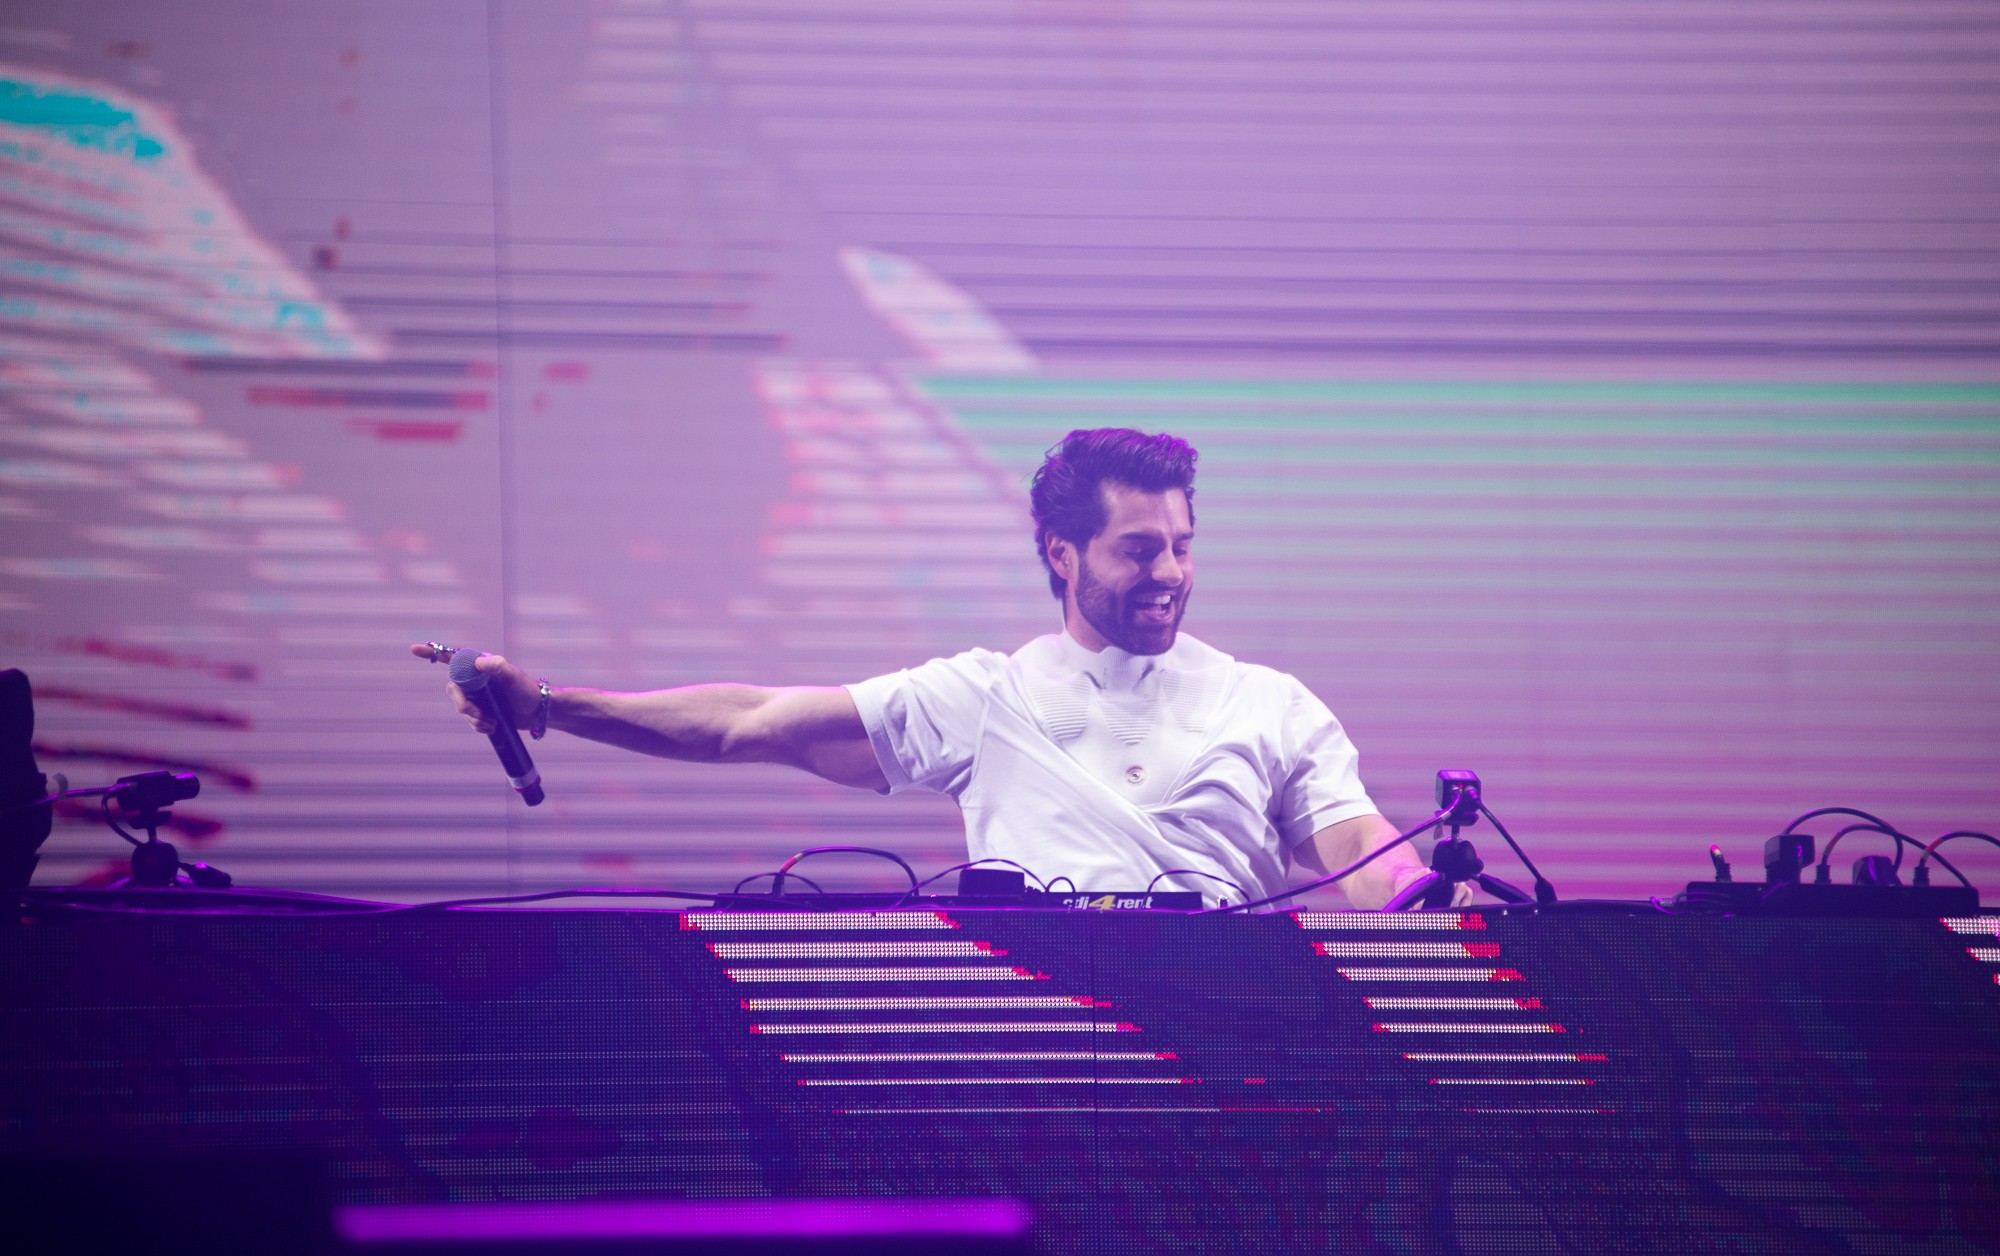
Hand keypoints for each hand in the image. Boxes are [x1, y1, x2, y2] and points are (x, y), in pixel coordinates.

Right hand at [406, 644, 537, 733]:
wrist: (537, 712)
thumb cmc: (527, 690)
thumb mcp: (513, 677)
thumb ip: (498, 666)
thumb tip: (479, 662)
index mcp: (479, 667)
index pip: (452, 658)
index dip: (432, 653)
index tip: (414, 650)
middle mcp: (475, 680)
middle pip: (453, 691)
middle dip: (463, 706)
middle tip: (480, 715)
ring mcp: (477, 696)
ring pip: (461, 708)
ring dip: (474, 719)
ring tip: (492, 722)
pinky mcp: (480, 711)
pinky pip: (470, 721)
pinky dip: (479, 726)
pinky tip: (492, 726)